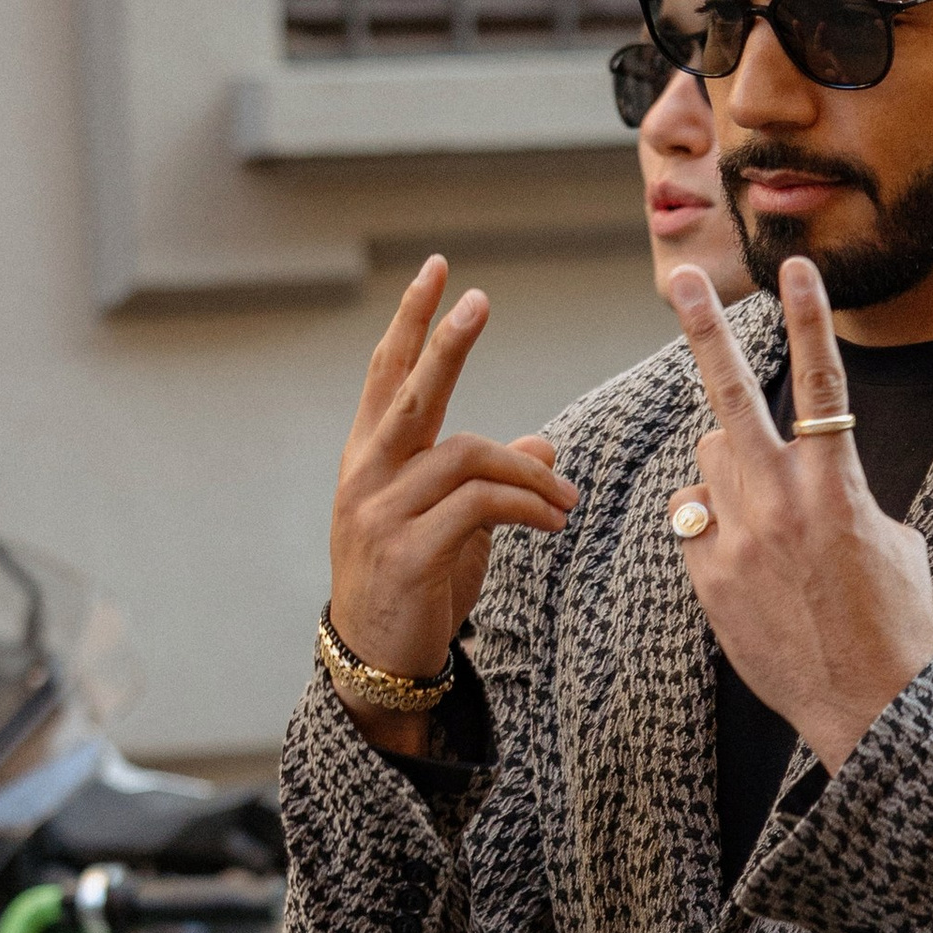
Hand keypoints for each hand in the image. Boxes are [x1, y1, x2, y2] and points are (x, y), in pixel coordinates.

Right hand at [326, 257, 579, 742]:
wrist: (379, 662)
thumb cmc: (416, 587)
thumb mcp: (456, 527)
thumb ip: (490, 481)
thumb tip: (544, 444)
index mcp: (369, 458)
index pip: (386, 374)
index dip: (411, 322)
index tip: (437, 270)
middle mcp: (365, 476)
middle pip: (410, 393)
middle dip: (445, 343)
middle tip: (479, 299)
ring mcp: (379, 514)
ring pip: (466, 457)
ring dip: (529, 474)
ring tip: (566, 502)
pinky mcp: (406, 554)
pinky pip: (478, 508)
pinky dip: (526, 507)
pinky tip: (553, 522)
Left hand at [667, 256, 932, 773]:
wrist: (867, 706)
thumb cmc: (895, 624)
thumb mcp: (894, 543)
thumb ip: (847, 493)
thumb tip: (812, 478)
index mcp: (838, 486)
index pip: (821, 384)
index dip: (809, 320)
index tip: (795, 268)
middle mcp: (782, 502)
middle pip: (731, 396)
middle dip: (704, 329)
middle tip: (680, 278)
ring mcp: (738, 539)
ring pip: (708, 460)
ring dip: (727, 465)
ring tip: (763, 513)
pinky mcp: (708, 577)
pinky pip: (693, 522)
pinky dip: (712, 525)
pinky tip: (745, 561)